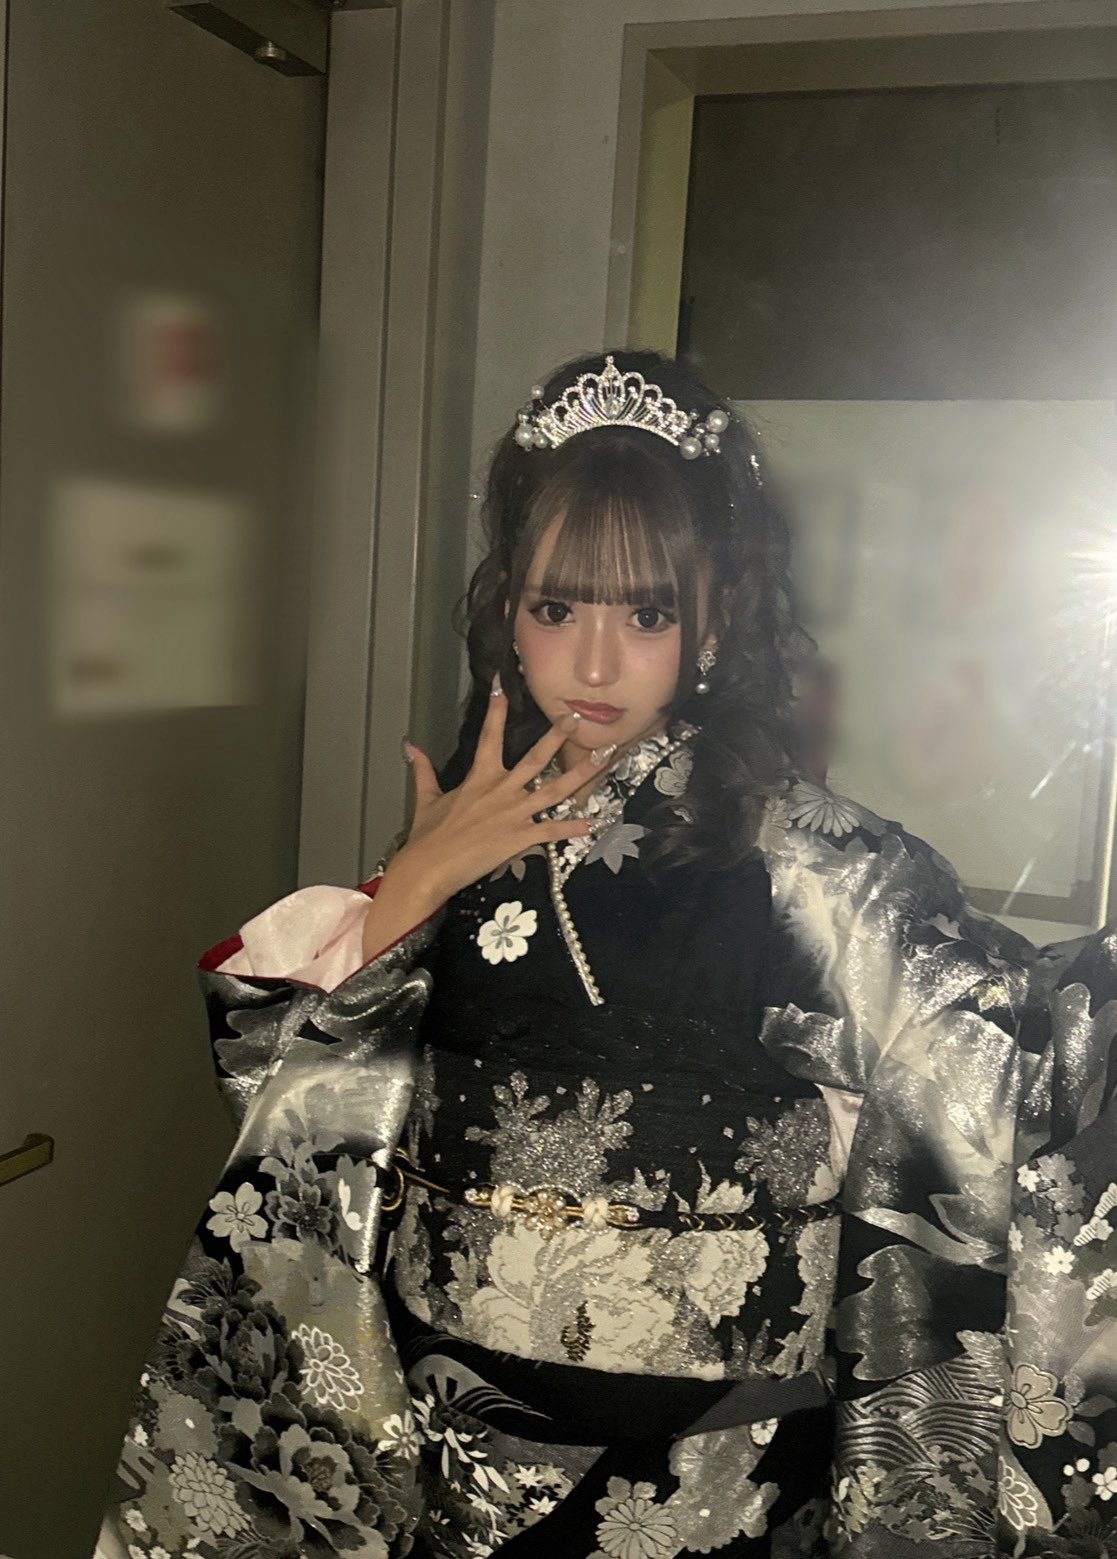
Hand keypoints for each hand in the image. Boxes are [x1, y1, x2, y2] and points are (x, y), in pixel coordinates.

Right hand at [360, 684, 609, 960]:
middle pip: (535, 758)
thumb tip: (409, 746)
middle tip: (575, 718)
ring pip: (554, 790)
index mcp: (479, 777)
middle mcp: (501, 790)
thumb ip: (423, 770)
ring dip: (581, 774)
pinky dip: (572, 828)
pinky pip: (552, 831)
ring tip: (604, 759)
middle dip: (556, 737)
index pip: (489, 735)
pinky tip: (593, 823)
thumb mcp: (426, 798)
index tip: (502, 684)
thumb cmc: (428, 835)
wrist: (428, 868)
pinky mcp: (520, 838)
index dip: (496, 709)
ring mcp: (514, 813)